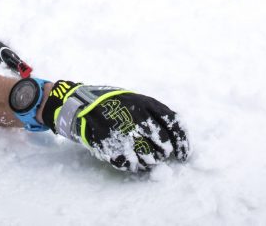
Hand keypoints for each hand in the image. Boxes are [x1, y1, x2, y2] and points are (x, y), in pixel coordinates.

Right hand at [42, 80, 189, 171]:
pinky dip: (133, 166)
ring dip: (149, 162)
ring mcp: (124, 133)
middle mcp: (137, 118)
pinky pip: (131, 165)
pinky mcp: (111, 147)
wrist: (81, 104)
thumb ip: (156, 116)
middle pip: (163, 146)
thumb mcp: (136, 100)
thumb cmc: (115, 104)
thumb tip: (176, 140)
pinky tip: (130, 160)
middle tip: (158, 155)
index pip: (175, 124)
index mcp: (146, 104)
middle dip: (162, 154)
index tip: (184, 156)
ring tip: (143, 158)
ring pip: (149, 159)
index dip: (183, 143)